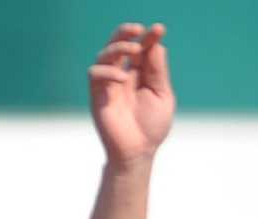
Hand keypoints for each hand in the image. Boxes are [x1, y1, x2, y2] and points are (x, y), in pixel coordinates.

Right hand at [88, 21, 174, 166]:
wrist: (138, 152)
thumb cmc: (151, 126)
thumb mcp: (161, 96)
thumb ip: (158, 72)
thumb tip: (157, 46)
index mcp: (140, 74)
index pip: (142, 49)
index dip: (149, 37)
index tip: (159, 29)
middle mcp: (123, 74)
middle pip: (120, 44)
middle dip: (127, 33)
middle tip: (138, 29)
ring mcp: (109, 82)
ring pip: (106, 53)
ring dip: (119, 47)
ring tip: (135, 50)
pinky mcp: (97, 93)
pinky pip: (96, 73)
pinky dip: (108, 71)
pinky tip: (123, 78)